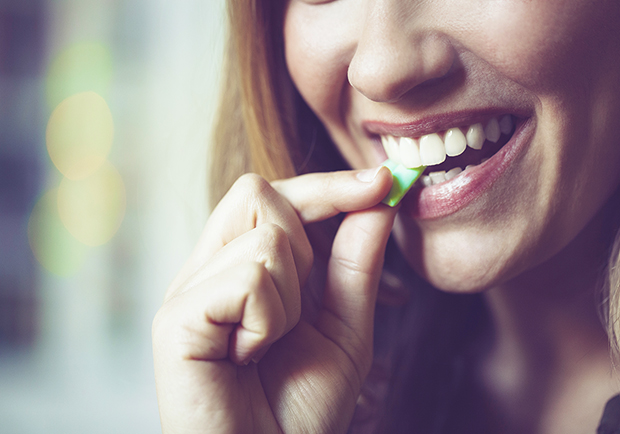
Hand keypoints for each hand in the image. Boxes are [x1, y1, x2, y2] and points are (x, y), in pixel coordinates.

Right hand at [152, 166, 395, 433]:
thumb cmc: (300, 408)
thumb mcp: (345, 326)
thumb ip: (357, 262)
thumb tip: (380, 199)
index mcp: (239, 265)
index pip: (276, 193)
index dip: (330, 186)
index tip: (384, 182)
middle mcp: (207, 268)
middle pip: (259, 192)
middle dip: (306, 244)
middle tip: (299, 309)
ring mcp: (186, 291)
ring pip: (264, 234)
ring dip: (292, 296)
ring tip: (270, 345)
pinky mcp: (175, 319)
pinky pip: (249, 279)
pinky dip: (271, 320)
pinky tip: (250, 357)